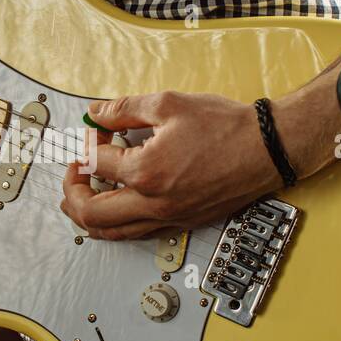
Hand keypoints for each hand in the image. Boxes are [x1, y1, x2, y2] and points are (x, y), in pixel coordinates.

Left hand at [60, 91, 282, 239]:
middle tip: (73, 171)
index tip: (95, 130)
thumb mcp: (169, 104)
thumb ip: (124, 109)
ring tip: (81, 195)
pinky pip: (137, 235)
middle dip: (71, 190)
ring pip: (111, 233)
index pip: (95, 163)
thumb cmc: (226, 126)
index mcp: (146, 172)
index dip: (87, 142)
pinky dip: (116, 225)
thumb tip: (95, 113)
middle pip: (90, 212)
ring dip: (87, 216)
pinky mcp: (182, 224)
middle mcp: (154, 203)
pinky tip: (115, 207)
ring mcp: (169, 218)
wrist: (268, 149)